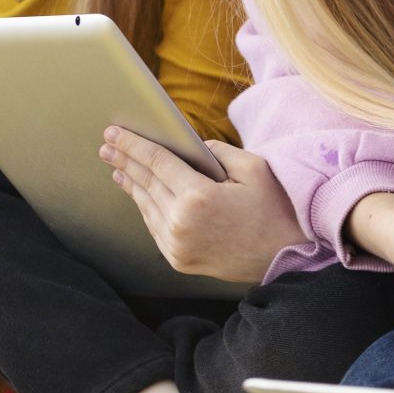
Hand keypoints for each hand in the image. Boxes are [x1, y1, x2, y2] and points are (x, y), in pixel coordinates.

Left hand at [101, 130, 305, 282]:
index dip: (133, 144)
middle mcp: (181, 223)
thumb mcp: (253, 168)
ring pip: (146, 206)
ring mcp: (177, 245)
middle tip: (107, 145)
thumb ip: (217, 152)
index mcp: (198, 197)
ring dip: (130, 184)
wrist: (286, 257)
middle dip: (124, 160)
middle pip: (145, 183)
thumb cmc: (275, 209)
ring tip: (118, 167)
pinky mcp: (179, 259)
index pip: (157, 162)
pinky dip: (145, 207)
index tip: (113, 133)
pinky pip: (154, 227)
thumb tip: (191, 148)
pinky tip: (139, 194)